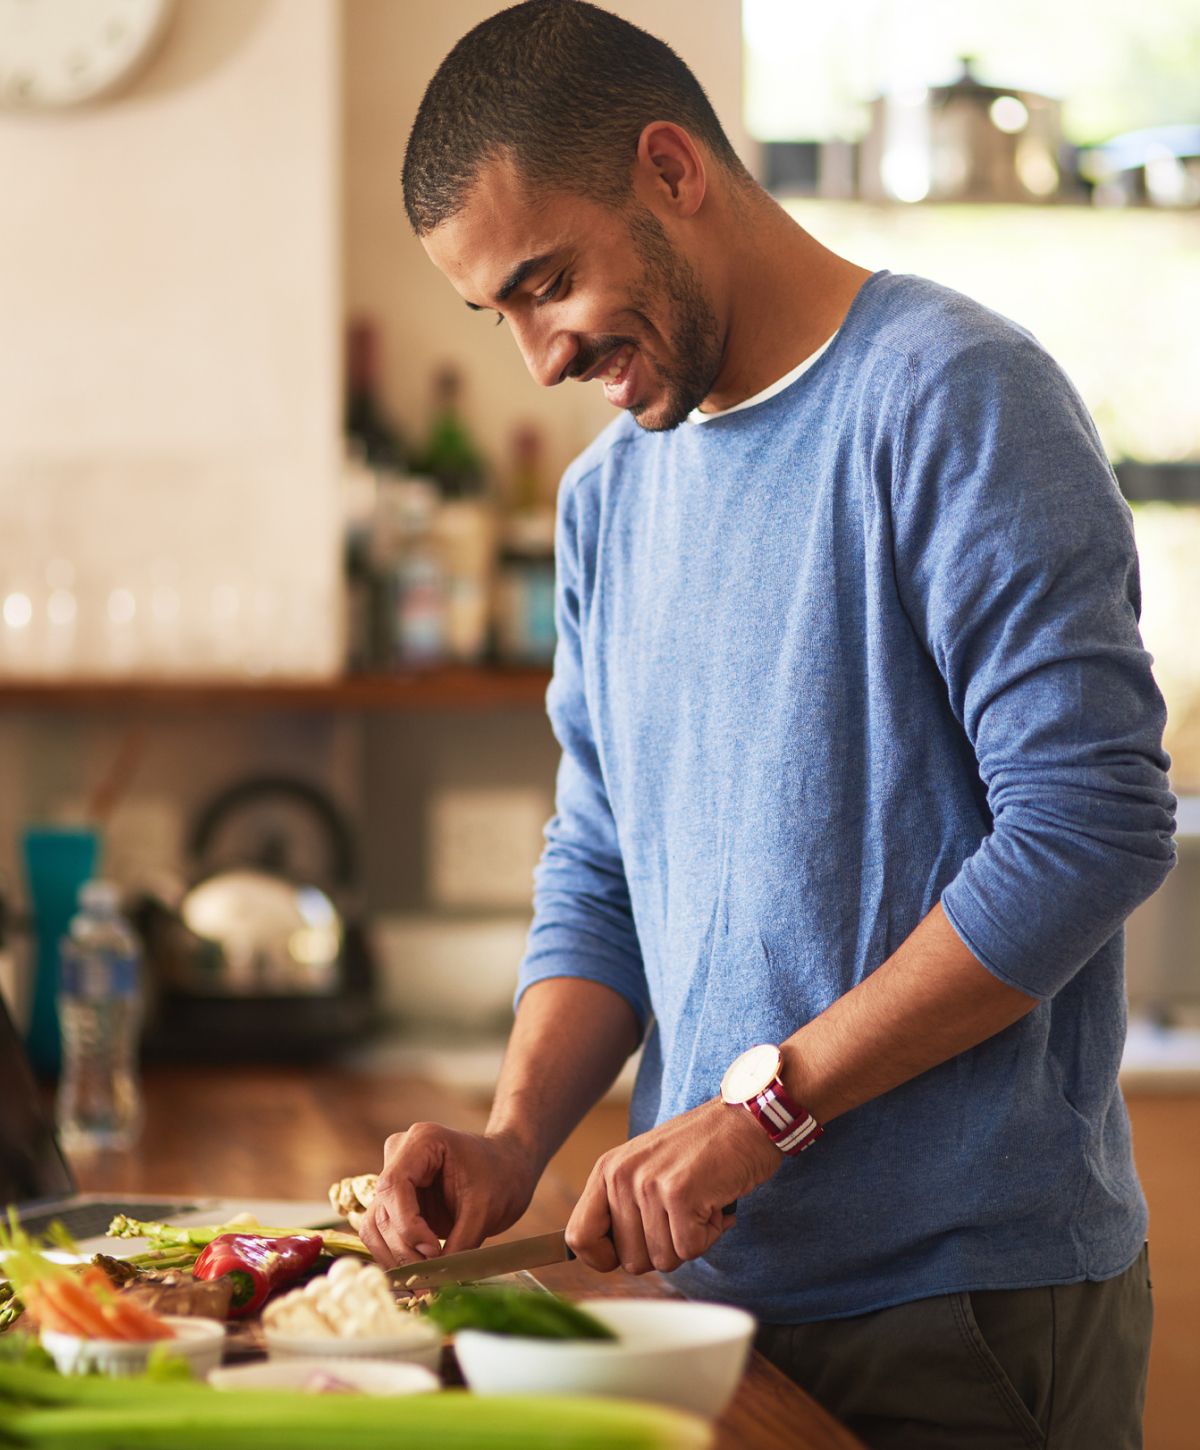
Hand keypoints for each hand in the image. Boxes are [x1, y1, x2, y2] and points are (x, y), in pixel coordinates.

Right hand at [358, 1123, 538, 1269]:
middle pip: (382, 1210)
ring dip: (395, 1259)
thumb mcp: (486, 1209)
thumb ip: (460, 1244)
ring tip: (424, 1283)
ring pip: (375, 1226)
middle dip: (404, 1249)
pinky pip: (383, 1234)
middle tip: (429, 1280)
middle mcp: (399, 1156)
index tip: (433, 1251)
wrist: (509, 1167)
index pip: (394, 1186)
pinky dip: (396, 1258)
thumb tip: (437, 1280)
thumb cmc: (503, 1175)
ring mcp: (395, 1179)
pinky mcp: (396, 1203)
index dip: (407, 1225)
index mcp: (422, 1141)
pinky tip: (417, 1277)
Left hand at [566, 1098, 781, 1274]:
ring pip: (663, 1259)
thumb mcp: (647, 1168)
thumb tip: (609, 1259)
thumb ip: (623, 1206)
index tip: (632, 1250)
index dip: (603, 1258)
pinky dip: (710, 1236)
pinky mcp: (680, 1194)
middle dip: (664, 1248)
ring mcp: (649, 1184)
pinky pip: (690, 1249)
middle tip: (684, 1213)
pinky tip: (716, 1204)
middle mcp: (621, 1175)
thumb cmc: (702, 1150)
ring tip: (701, 1202)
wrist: (746, 1120)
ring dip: (691, 1239)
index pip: (577, 1236)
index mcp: (607, 1170)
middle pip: (630, 1260)